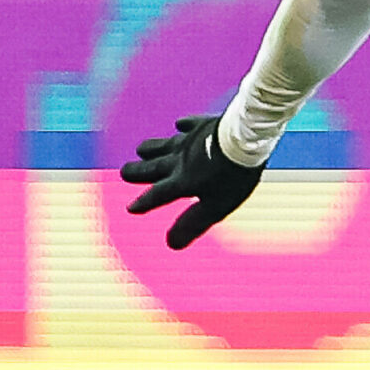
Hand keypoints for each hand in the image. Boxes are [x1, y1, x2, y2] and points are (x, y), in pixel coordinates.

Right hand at [119, 113, 263, 247]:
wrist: (245, 139)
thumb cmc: (232, 176)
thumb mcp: (214, 207)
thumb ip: (192, 224)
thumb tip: (171, 245)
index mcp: (181, 181)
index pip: (158, 195)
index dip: (144, 202)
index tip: (130, 208)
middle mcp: (180, 160)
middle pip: (155, 167)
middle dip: (139, 171)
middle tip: (125, 172)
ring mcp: (191, 141)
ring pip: (166, 145)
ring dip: (153, 148)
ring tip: (141, 149)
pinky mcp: (205, 125)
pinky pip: (190, 126)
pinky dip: (183, 126)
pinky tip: (179, 124)